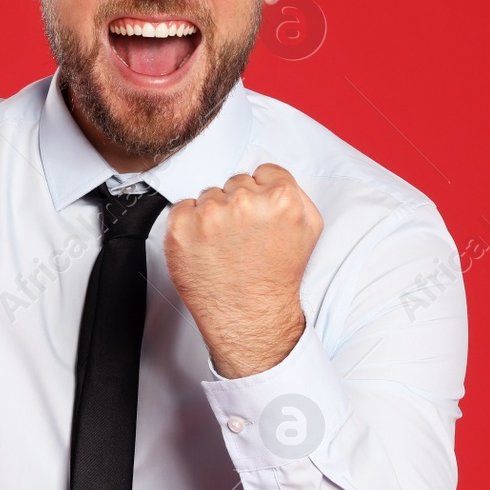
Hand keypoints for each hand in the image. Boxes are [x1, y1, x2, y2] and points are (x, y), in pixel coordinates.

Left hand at [163, 164, 322, 378]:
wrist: (250, 317)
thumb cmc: (276, 279)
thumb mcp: (308, 230)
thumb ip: (295, 194)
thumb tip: (271, 177)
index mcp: (280, 198)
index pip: (263, 172)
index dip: (262, 194)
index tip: (259, 214)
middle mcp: (244, 203)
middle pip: (235, 183)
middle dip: (238, 205)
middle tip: (243, 237)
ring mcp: (209, 216)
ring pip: (208, 196)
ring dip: (214, 216)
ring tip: (225, 246)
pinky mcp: (181, 229)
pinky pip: (181, 208)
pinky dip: (189, 225)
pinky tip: (205, 247)